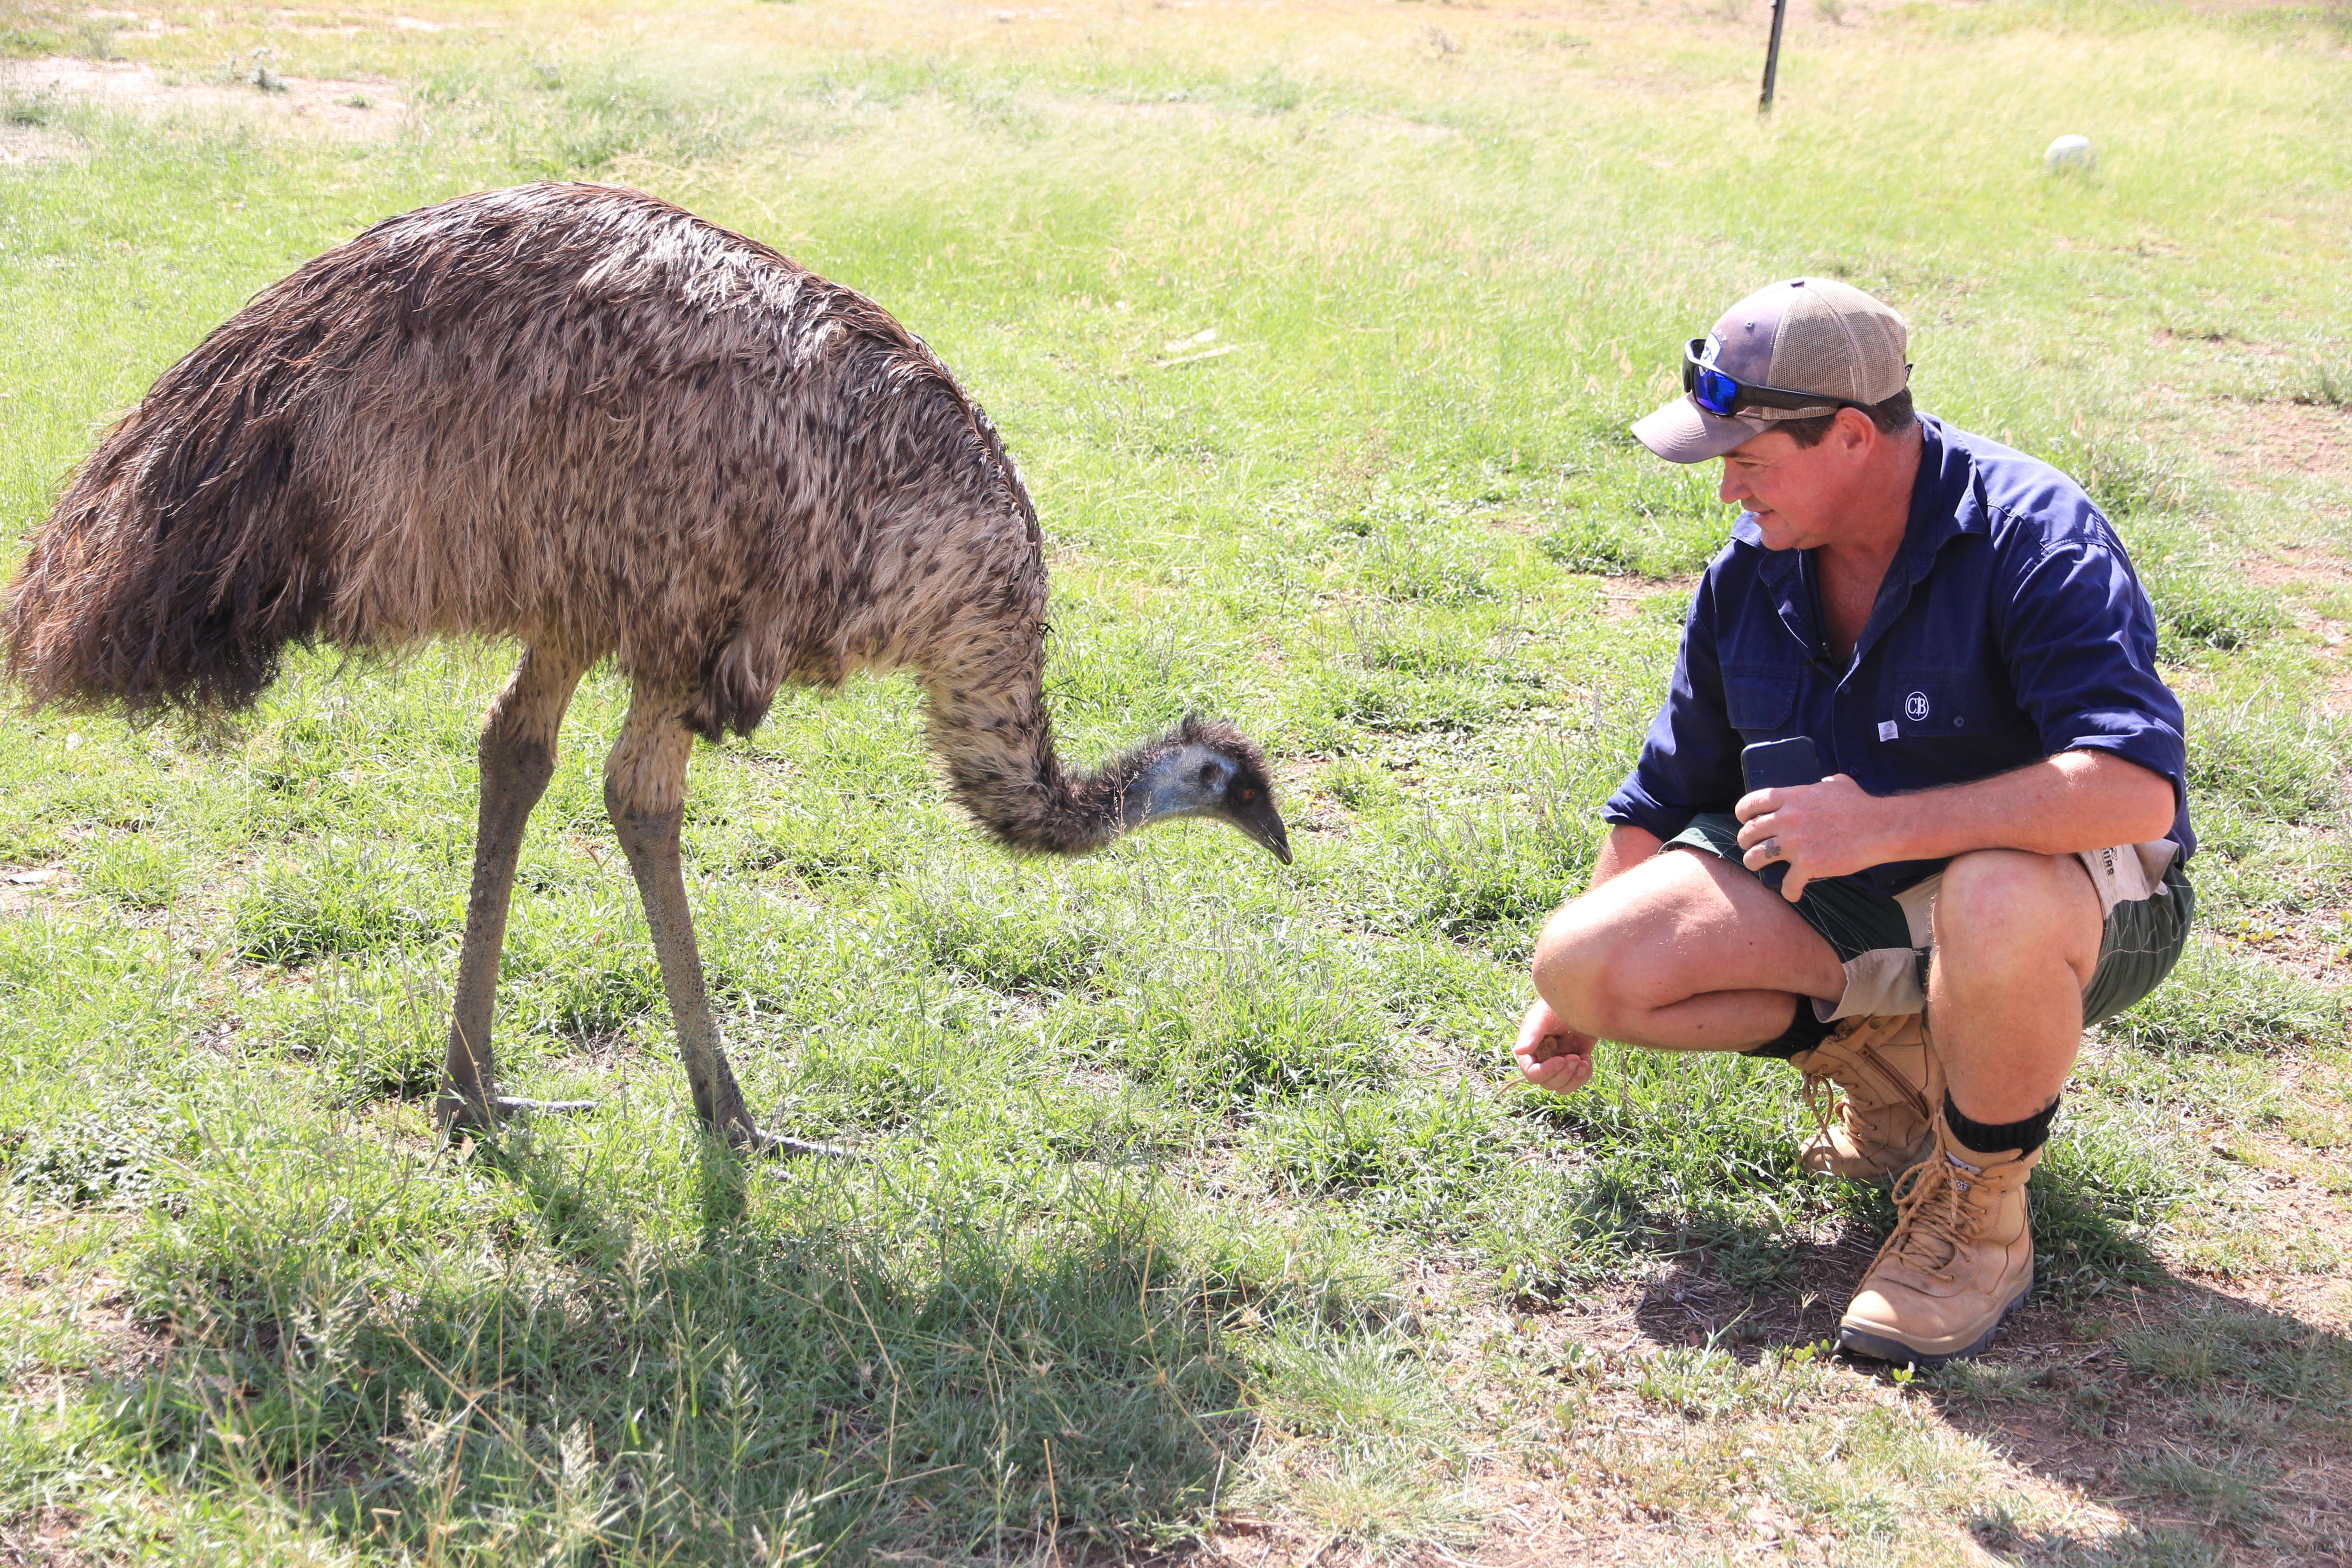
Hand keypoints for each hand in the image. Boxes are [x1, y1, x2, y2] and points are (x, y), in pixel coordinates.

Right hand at [1513, 997, 1596, 1094]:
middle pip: (1548, 1084)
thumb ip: (1531, 1034)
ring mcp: (1558, 1066)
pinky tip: (1587, 1059)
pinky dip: (1584, 1075)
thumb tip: (1518, 1050)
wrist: (1579, 1004)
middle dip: (1564, 1074)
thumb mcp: (1541, 1018)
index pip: (1532, 1074)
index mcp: (1529, 1053)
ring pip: (1562, 1087)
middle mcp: (1541, 1062)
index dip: (1546, 1071)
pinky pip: (1576, 1082)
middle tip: (1575, 1056)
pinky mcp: (1573, 1066)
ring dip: (1574, 1078)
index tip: (1561, 1059)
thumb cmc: (1555, 1007)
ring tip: (1583, 1060)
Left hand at [1734, 772, 1888, 901]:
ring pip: (1756, 857)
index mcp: (1791, 797)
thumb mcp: (1838, 784)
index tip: (1744, 821)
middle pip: (1749, 833)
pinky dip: (1788, 891)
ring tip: (1759, 868)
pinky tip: (1792, 893)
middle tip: (1750, 847)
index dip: (1742, 814)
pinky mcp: (1807, 864)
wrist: (1880, 828)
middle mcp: (1788, 819)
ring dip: (1753, 864)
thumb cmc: (1861, 806)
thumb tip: (1823, 782)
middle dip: (1745, 842)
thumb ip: (1823, 783)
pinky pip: (1786, 883)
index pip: (1751, 803)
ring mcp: (1795, 843)